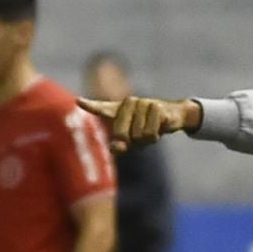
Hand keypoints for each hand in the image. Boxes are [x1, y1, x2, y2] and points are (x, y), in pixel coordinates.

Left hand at [78, 96, 199, 153]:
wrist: (173, 114)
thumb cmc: (148, 126)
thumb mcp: (134, 138)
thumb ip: (122, 144)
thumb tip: (115, 149)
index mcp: (119, 109)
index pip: (102, 108)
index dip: (91, 106)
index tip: (79, 102)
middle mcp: (128, 103)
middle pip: (122, 134)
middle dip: (132, 141)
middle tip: (141, 138)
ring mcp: (142, 103)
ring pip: (138, 135)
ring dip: (147, 140)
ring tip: (152, 130)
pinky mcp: (156, 107)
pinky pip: (151, 132)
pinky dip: (156, 136)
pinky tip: (160, 127)